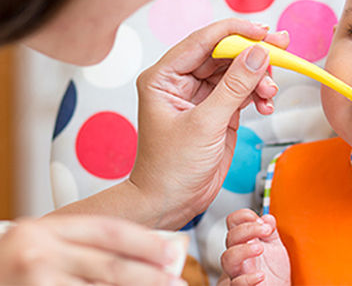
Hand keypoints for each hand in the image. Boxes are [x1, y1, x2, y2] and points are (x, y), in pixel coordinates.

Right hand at [0, 216, 185, 285]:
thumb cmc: (11, 266)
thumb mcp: (43, 244)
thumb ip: (82, 245)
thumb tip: (140, 251)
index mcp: (47, 230)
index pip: (108, 231)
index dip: (144, 242)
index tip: (171, 251)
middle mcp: (40, 254)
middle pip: (109, 265)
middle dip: (149, 275)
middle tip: (176, 279)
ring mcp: (37, 281)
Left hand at [130, 19, 288, 228]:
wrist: (172, 203)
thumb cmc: (171, 168)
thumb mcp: (205, 125)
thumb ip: (234, 87)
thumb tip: (258, 54)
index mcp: (164, 77)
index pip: (202, 41)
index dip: (235, 32)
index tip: (263, 32)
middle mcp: (181, 81)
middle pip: (224, 53)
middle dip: (253, 53)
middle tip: (281, 47)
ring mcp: (202, 95)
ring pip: (237, 71)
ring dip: (259, 78)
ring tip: (270, 93)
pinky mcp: (219, 110)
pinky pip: (244, 90)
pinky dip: (258, 94)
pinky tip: (266, 104)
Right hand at [221, 209, 290, 285]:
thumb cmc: (273, 273)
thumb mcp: (275, 248)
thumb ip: (271, 231)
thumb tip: (267, 217)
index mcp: (244, 242)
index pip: (233, 222)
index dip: (243, 216)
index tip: (261, 220)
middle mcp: (238, 255)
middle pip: (230, 237)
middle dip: (248, 229)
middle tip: (266, 230)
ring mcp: (237, 272)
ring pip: (227, 258)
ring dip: (243, 250)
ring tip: (260, 249)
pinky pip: (236, 283)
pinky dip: (248, 279)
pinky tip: (261, 275)